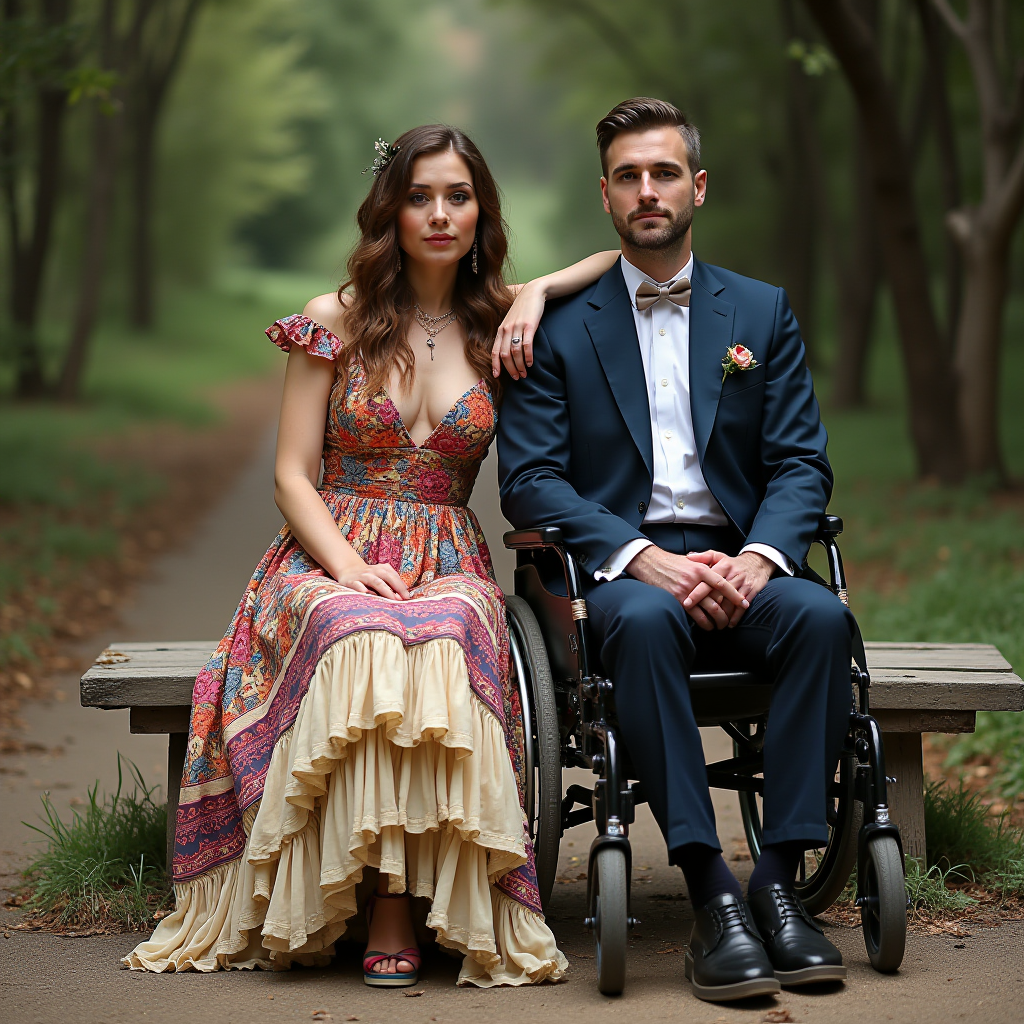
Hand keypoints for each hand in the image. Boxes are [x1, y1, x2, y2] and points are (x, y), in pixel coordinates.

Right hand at [334, 560, 409, 600]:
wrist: (348, 570)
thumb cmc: (369, 576)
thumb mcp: (380, 576)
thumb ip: (391, 584)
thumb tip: (403, 596)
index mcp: (382, 569)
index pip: (393, 576)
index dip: (401, 586)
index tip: (407, 596)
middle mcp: (373, 571)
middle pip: (386, 577)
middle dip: (396, 587)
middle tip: (402, 598)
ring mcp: (362, 576)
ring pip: (375, 581)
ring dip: (384, 589)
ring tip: (392, 598)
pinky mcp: (351, 582)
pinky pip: (357, 585)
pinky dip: (361, 588)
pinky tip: (366, 593)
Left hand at [492, 280, 543, 379]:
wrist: (533, 293)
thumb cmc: (523, 310)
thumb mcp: (511, 321)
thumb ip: (508, 334)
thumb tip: (508, 352)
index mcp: (501, 330)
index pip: (495, 351)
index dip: (495, 365)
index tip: (497, 376)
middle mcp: (507, 329)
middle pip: (504, 354)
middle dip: (510, 369)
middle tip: (517, 378)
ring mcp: (517, 327)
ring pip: (515, 352)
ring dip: (519, 365)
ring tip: (524, 373)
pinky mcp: (529, 325)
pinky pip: (526, 344)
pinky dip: (527, 356)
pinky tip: (530, 363)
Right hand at [626, 545, 748, 631]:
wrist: (651, 563)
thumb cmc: (671, 562)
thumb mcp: (691, 560)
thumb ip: (705, 566)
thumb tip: (719, 574)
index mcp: (701, 569)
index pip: (723, 584)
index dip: (735, 595)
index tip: (744, 603)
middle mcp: (696, 580)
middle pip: (718, 600)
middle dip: (727, 613)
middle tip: (730, 620)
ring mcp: (686, 591)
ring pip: (709, 609)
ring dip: (718, 620)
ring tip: (720, 625)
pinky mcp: (678, 599)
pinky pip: (695, 615)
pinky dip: (704, 623)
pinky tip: (707, 626)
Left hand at [687, 549, 774, 625]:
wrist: (757, 562)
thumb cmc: (732, 562)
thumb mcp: (719, 556)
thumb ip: (703, 557)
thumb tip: (688, 556)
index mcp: (723, 566)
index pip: (708, 581)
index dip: (697, 593)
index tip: (687, 602)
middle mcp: (733, 575)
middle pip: (718, 593)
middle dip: (707, 606)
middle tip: (697, 615)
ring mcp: (743, 584)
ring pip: (730, 602)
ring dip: (722, 614)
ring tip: (712, 622)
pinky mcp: (751, 591)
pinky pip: (743, 606)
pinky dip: (736, 616)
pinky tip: (730, 623)